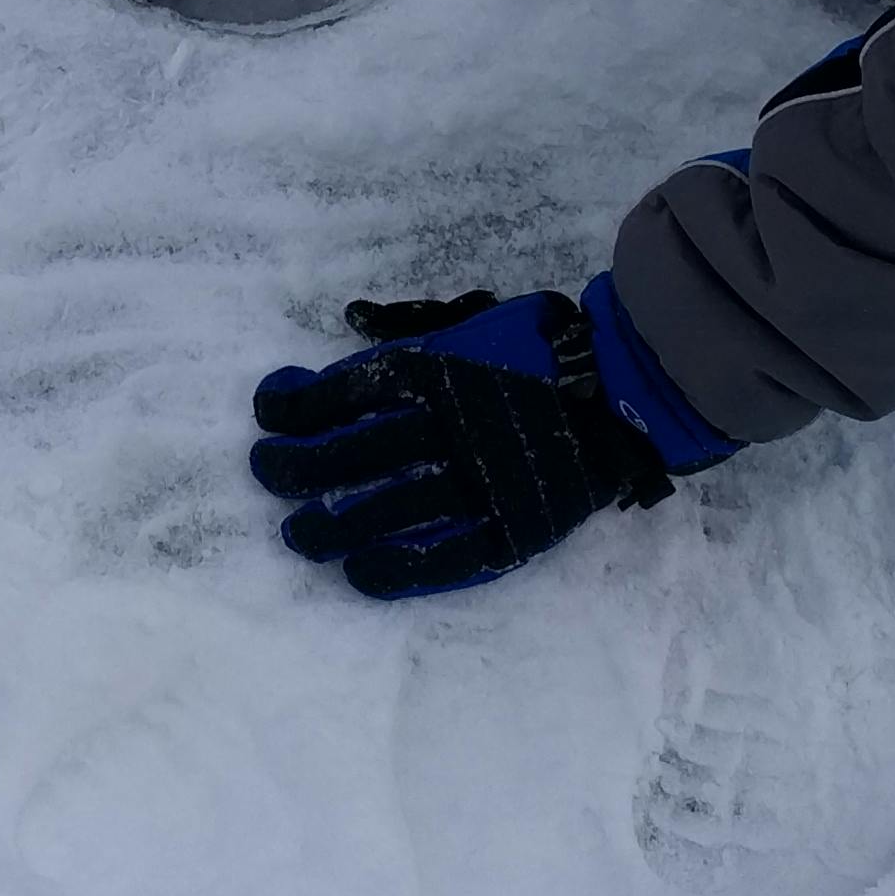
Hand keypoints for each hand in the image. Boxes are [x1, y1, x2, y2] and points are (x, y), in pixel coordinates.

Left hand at [249, 282, 722, 599]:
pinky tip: (360, 572)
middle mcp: (445, 429)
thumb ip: (410, 332)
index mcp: (433, 373)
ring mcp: (477, 483)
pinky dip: (395, 569)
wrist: (626, 386)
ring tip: (297, 535)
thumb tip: (349, 326)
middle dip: (293, 470)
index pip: (339, 395)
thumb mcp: (469, 323)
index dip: (291, 409)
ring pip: (383, 512)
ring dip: (329, 527)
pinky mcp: (510, 529)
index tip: (268, 415)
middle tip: (268, 475)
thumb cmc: (539, 348)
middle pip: (346, 458)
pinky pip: (443, 558)